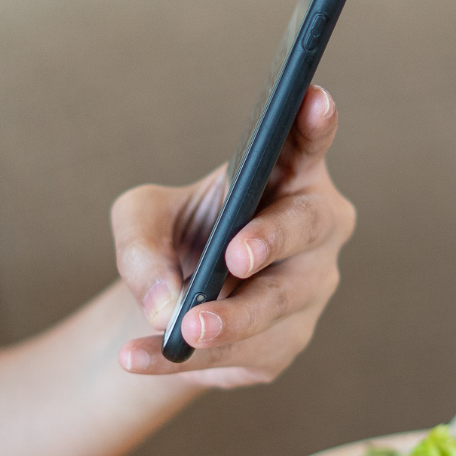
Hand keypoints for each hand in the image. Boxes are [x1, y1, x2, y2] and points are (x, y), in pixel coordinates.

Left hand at [110, 85, 354, 387]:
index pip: (308, 144)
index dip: (315, 124)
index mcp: (287, 176)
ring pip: (276, 305)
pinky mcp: (284, 344)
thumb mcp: (141, 220)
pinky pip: (239, 353)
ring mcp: (308, 290)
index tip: (312, 99)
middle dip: (272, 240)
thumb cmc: (175, 240)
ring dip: (230, 319)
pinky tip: (139, 357)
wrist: (174, 310)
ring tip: (185, 328)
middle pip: (307, 228)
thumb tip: (166, 302)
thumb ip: (142, 240)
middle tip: (236, 257)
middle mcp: (313, 231)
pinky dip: (183, 357)